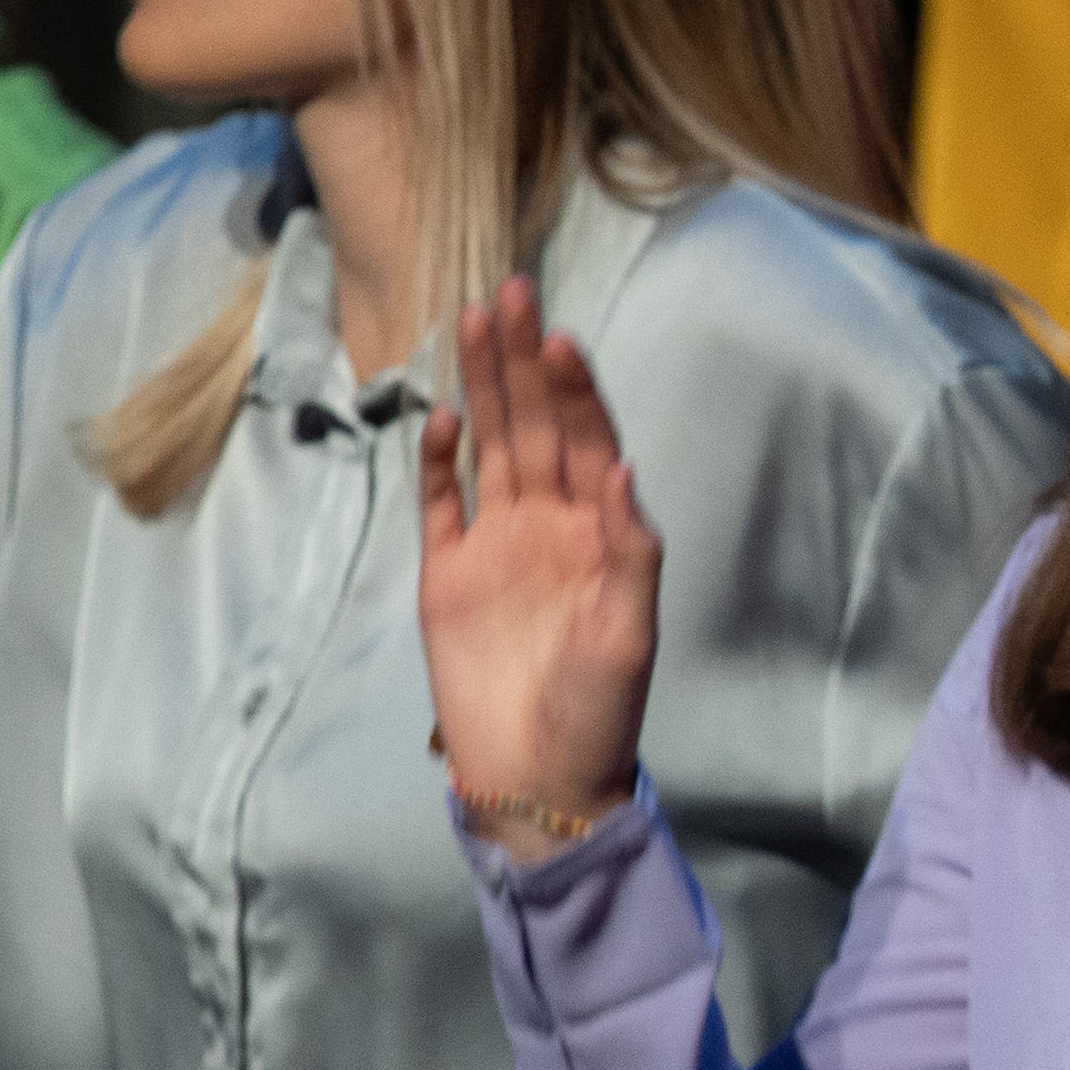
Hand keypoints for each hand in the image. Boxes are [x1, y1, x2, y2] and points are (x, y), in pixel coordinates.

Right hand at [417, 279, 659, 829]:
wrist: (537, 776)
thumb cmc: (598, 713)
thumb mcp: (629, 636)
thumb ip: (629, 554)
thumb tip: (620, 473)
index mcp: (601, 534)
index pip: (588, 443)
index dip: (576, 390)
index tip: (561, 338)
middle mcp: (550, 525)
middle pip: (535, 425)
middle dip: (524, 361)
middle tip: (511, 293)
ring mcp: (496, 544)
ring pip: (490, 446)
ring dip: (484, 386)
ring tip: (474, 320)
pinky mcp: (447, 574)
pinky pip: (442, 503)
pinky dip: (440, 460)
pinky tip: (442, 414)